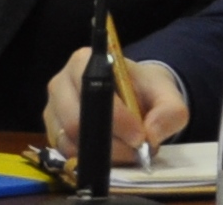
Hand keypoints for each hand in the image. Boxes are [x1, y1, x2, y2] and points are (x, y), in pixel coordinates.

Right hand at [41, 50, 185, 164]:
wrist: (135, 97)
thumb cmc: (145, 90)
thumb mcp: (167, 94)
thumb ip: (169, 111)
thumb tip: (151, 134)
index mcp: (85, 62)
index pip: (92, 90)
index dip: (116, 117)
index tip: (139, 134)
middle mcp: (61, 85)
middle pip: (76, 122)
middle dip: (111, 142)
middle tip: (136, 150)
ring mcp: (53, 111)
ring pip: (70, 142)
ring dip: (103, 155)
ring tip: (129, 154)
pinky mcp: (53, 134)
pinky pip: (67, 155)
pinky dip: (92, 161)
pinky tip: (114, 156)